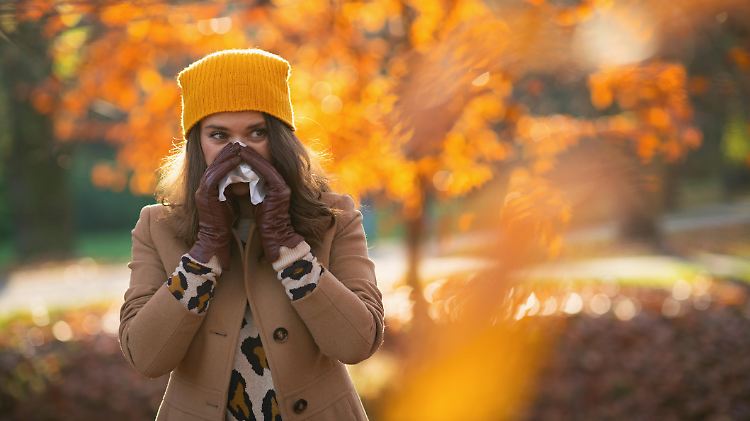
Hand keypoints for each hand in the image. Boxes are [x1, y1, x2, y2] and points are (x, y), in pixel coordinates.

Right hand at [188, 142, 241, 267]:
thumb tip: (242, 178)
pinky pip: (215, 175)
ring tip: (238, 146)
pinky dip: (226, 166)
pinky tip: (237, 159)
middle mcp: (202, 186)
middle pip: (214, 163)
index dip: (227, 157)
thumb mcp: (229, 201)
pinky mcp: (205, 194)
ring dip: (227, 156)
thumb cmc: (225, 223)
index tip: (239, 148)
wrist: (216, 239)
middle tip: (238, 142)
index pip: (217, 167)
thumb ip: (230, 188)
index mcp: (208, 187)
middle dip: (226, 152)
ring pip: (214, 167)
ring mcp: (202, 190)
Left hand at [238, 147, 303, 262]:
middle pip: (263, 163)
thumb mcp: (257, 201)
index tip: (236, 150)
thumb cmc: (264, 222)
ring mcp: (282, 185)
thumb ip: (254, 189)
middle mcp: (281, 183)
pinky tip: (242, 155)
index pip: (261, 167)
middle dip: (249, 153)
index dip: (249, 158)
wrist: (275, 236)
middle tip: (236, 144)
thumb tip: (239, 179)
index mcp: (276, 186)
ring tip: (238, 146)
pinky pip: (265, 171)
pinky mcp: (280, 189)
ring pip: (264, 164)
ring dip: (251, 154)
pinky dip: (254, 162)